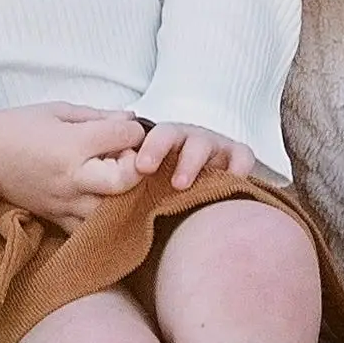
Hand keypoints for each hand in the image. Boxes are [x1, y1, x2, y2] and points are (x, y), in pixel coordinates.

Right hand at [0, 99, 145, 225]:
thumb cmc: (20, 125)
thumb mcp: (59, 110)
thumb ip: (98, 116)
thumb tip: (131, 121)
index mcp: (71, 144)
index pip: (122, 138)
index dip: (135, 132)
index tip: (132, 131)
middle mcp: (70, 177)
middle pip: (123, 182)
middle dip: (136, 168)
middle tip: (130, 159)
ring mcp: (64, 203)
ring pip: (110, 212)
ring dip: (122, 197)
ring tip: (117, 182)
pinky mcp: (56, 219)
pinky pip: (88, 230)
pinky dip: (102, 220)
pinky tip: (102, 204)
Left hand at [129, 121, 257, 191]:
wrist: (206, 183)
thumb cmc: (168, 188)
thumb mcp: (149, 183)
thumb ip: (131, 186)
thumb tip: (101, 208)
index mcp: (160, 143)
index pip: (150, 136)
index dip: (147, 148)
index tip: (140, 167)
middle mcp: (184, 140)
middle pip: (170, 134)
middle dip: (159, 148)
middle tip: (147, 169)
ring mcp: (212, 146)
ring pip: (201, 144)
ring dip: (189, 161)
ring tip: (179, 185)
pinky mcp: (237, 156)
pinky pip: (242, 156)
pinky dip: (238, 166)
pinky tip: (230, 182)